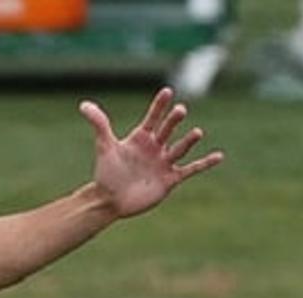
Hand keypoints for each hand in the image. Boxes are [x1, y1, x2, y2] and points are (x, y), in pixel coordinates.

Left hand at [80, 87, 224, 218]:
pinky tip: (219, 156)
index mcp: (141, 138)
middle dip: (173, 121)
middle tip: (179, 110)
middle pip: (168, 130)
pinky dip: (205, 163)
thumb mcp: (104, 147)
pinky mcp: (170, 178)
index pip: (153, 117)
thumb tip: (83, 105)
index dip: (159, 105)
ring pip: (180, 148)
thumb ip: (99, 124)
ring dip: (189, 140)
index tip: (167, 91)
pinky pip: (191, 169)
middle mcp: (155, 147)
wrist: (110, 200)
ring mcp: (164, 162)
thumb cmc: (106, 173)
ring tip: (196, 132)